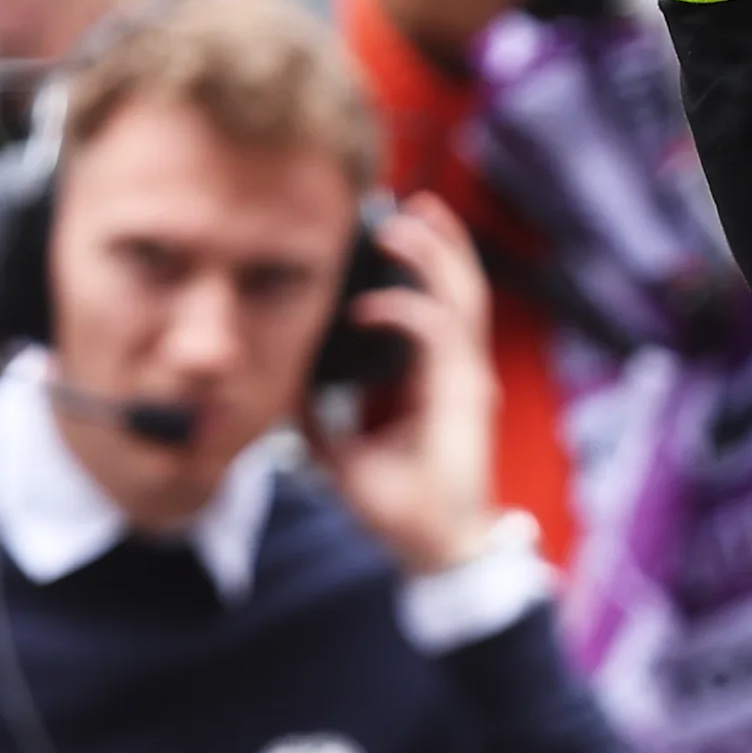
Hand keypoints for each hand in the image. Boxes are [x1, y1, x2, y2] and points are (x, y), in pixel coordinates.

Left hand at [313, 196, 507, 575]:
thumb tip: (283, 383)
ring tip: (401, 222)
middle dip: (437, 243)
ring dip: (433, 256)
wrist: (435, 547)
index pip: (440, 306)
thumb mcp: (341, 452)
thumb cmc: (401, 507)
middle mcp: (461, 372)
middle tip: (406, 205)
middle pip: (460, 289)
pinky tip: (369, 304)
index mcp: (440, 380)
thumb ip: (318, 416)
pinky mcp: (464, 394)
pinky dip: (406, 310)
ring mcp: (468, 380)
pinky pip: (439, 334)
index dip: (422, 267)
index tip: (386, 236)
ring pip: (461, 298)